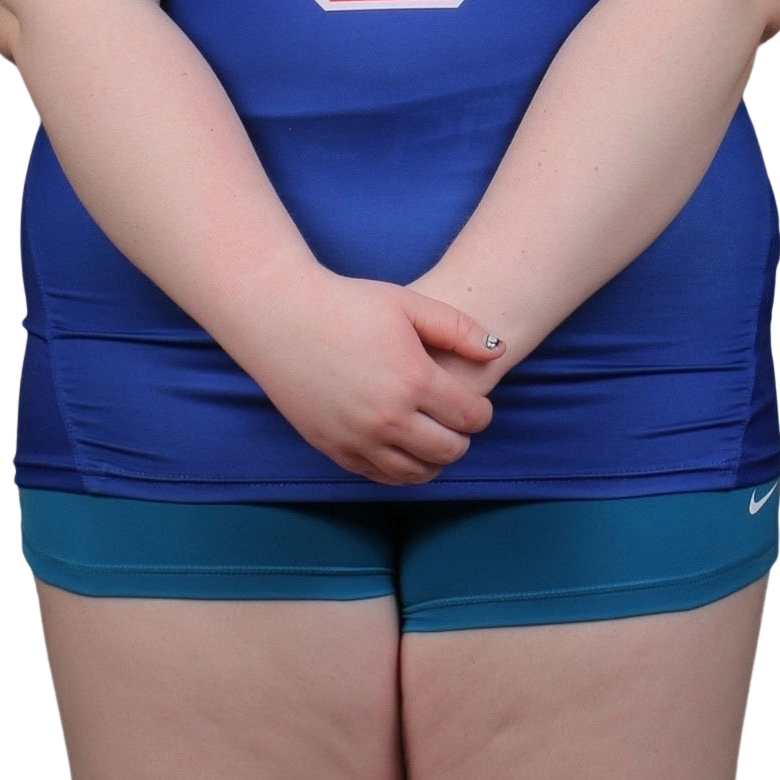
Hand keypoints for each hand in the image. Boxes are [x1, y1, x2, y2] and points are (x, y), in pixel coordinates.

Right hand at [231, 269, 502, 487]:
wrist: (281, 316)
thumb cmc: (347, 304)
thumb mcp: (407, 303)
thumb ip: (459, 328)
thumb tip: (498, 351)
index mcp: (413, 379)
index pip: (471, 417)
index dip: (481, 412)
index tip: (474, 403)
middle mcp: (388, 417)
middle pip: (450, 450)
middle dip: (461, 437)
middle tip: (454, 420)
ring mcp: (359, 438)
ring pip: (417, 473)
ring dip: (433, 458)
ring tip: (430, 435)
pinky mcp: (335, 449)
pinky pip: (381, 477)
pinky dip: (400, 468)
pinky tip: (401, 446)